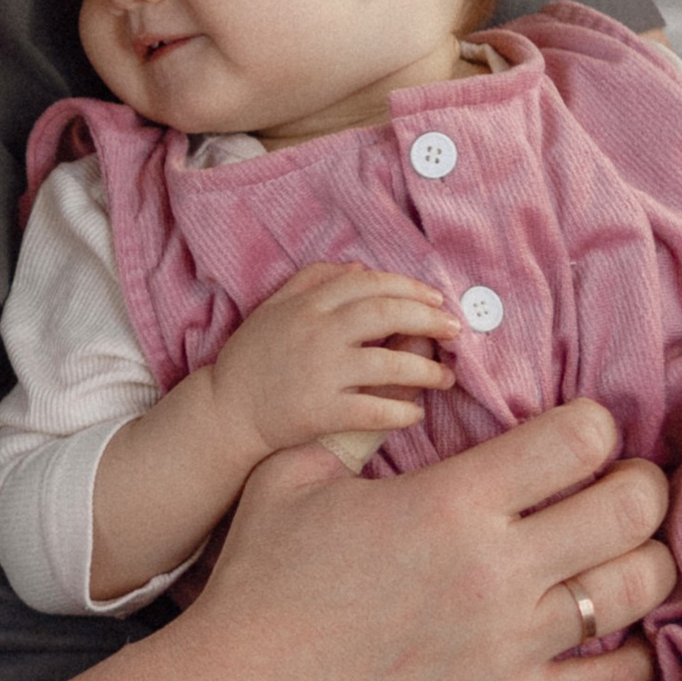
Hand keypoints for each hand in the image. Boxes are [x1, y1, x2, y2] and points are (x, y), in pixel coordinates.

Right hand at [181, 394, 670, 680]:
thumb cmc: (258, 585)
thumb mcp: (293, 476)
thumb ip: (355, 432)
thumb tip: (392, 405)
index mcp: (453, 500)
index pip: (581, 437)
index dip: (594, 426)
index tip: (578, 438)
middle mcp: (499, 568)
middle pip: (634, 506)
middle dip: (641, 487)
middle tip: (624, 490)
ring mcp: (513, 646)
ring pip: (641, 588)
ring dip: (646, 563)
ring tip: (625, 559)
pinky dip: (635, 657)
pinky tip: (617, 642)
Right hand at [201, 263, 458, 461]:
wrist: (225, 412)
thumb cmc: (251, 359)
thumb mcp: (273, 308)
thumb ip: (311, 281)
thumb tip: (358, 267)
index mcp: (308, 305)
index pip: (368, 284)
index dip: (408, 287)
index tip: (435, 299)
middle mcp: (317, 333)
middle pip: (386, 314)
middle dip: (429, 319)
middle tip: (456, 330)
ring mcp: (320, 373)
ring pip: (388, 365)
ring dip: (426, 371)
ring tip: (446, 377)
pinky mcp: (321, 412)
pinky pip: (373, 411)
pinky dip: (400, 412)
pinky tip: (415, 413)